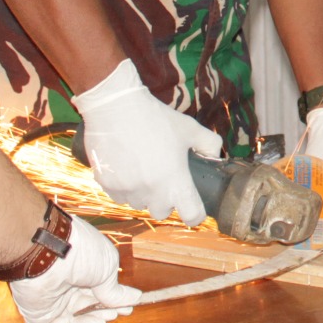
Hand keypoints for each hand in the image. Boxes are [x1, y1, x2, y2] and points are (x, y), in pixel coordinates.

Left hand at [9, 216, 141, 322]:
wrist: (47, 253)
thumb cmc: (80, 253)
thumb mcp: (107, 269)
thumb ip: (115, 290)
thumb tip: (134, 299)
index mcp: (83, 271)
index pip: (99, 291)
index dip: (113, 301)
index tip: (128, 308)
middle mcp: (67, 286)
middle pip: (87, 308)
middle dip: (102, 312)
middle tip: (115, 315)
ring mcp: (51, 301)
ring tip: (101, 321)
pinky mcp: (36, 314)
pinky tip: (65, 321)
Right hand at [71, 58, 221, 224]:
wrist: (116, 107)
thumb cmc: (156, 118)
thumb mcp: (189, 128)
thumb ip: (209, 144)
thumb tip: (215, 157)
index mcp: (175, 180)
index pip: (192, 215)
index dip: (196, 213)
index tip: (193, 207)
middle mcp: (151, 190)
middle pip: (162, 212)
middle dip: (165, 201)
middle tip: (164, 179)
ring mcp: (127, 190)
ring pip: (138, 204)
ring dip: (143, 194)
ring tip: (143, 169)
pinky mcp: (107, 185)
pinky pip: (119, 196)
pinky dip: (123, 188)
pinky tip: (125, 167)